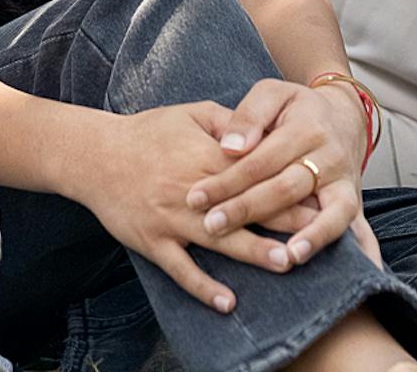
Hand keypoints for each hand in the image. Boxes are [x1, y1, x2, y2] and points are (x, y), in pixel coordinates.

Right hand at [76, 102, 312, 311]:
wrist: (97, 155)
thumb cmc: (148, 131)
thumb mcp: (192, 114)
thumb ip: (230, 123)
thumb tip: (264, 131)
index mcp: (206, 157)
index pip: (256, 172)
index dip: (288, 183)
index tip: (319, 193)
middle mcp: (192, 190)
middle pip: (245, 207)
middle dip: (283, 220)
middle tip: (317, 233)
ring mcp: (172, 219)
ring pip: (219, 239)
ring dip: (253, 252)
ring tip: (286, 263)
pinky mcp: (153, 242)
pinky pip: (181, 269)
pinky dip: (204, 287)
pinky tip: (228, 302)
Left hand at [182, 78, 366, 265]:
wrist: (343, 116)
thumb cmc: (296, 108)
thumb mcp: (271, 94)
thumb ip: (249, 114)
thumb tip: (230, 147)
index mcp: (306, 128)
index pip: (260, 160)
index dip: (227, 180)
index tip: (196, 197)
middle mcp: (329, 156)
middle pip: (286, 188)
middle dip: (247, 210)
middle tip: (212, 226)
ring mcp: (345, 181)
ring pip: (327, 212)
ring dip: (307, 236)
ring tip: (285, 257)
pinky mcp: (353, 200)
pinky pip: (359, 228)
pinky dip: (359, 249)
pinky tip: (350, 269)